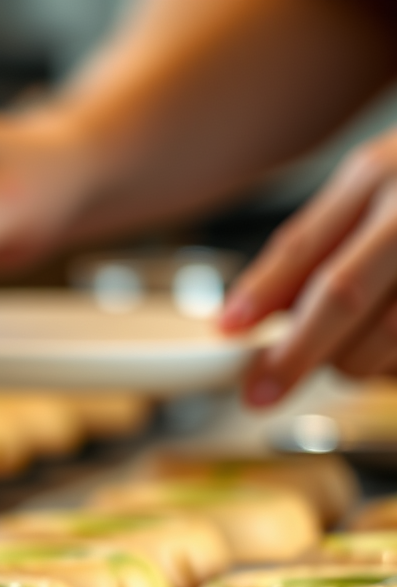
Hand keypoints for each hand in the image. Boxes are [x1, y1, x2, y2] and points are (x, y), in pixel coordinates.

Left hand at [220, 128, 396, 404]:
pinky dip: (390, 368)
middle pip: (346, 294)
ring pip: (387, 336)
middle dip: (296, 353)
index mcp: (382, 176)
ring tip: (344, 358)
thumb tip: (241, 316)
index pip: (306, 246)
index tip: (225, 336)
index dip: (261, 296)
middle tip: (261, 392)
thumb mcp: (367, 189)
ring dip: (352, 363)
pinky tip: (384, 357)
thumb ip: (306, 249)